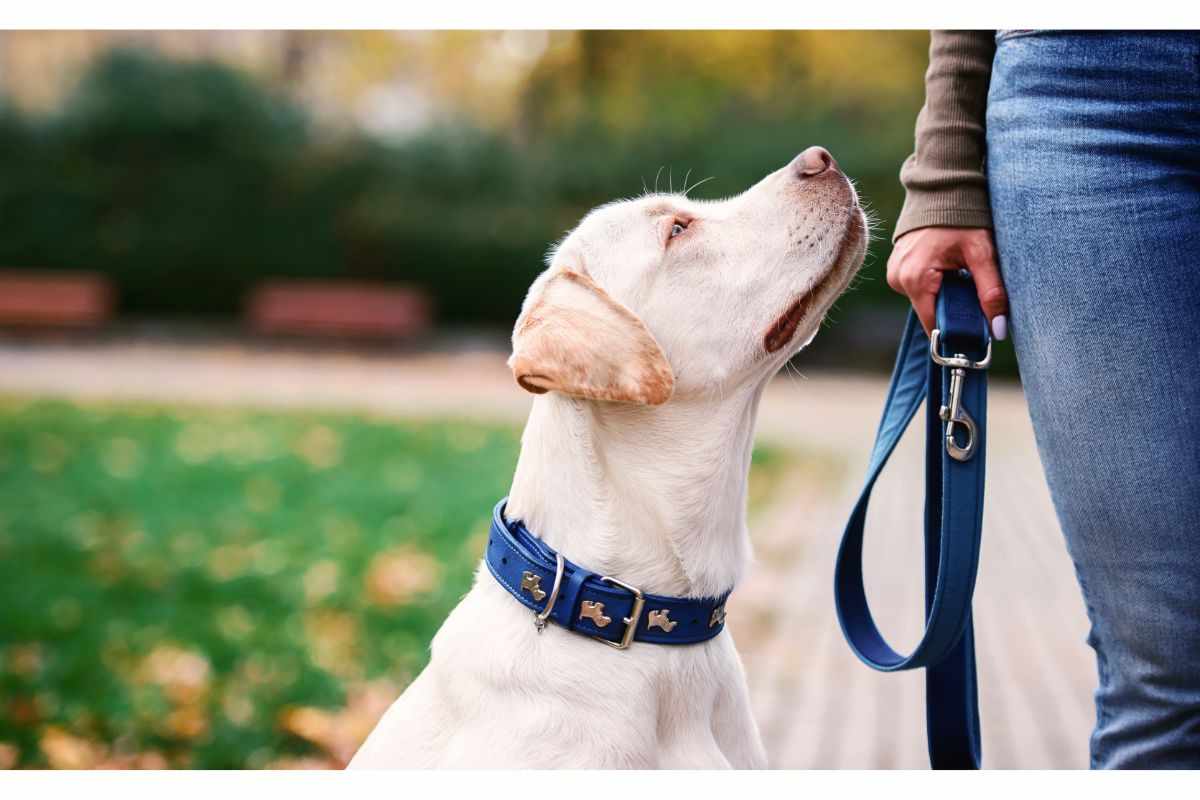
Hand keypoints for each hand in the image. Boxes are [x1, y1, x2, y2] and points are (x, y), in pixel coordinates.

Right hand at [886, 227, 1008, 339]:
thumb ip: (991, 291)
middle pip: (930, 312)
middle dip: (954, 308)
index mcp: (915, 278)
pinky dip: (936, 285)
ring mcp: (895, 274)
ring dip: (946, 295)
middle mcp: (898, 279)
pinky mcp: (896, 269)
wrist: (941, 189)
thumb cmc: (961, 217)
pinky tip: (948, 268)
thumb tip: (998, 328)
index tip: (977, 333)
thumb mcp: (981, 253)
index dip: (956, 332)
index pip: (934, 324)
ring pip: (926, 301)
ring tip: (961, 274)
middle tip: (976, 293)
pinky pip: (919, 288)